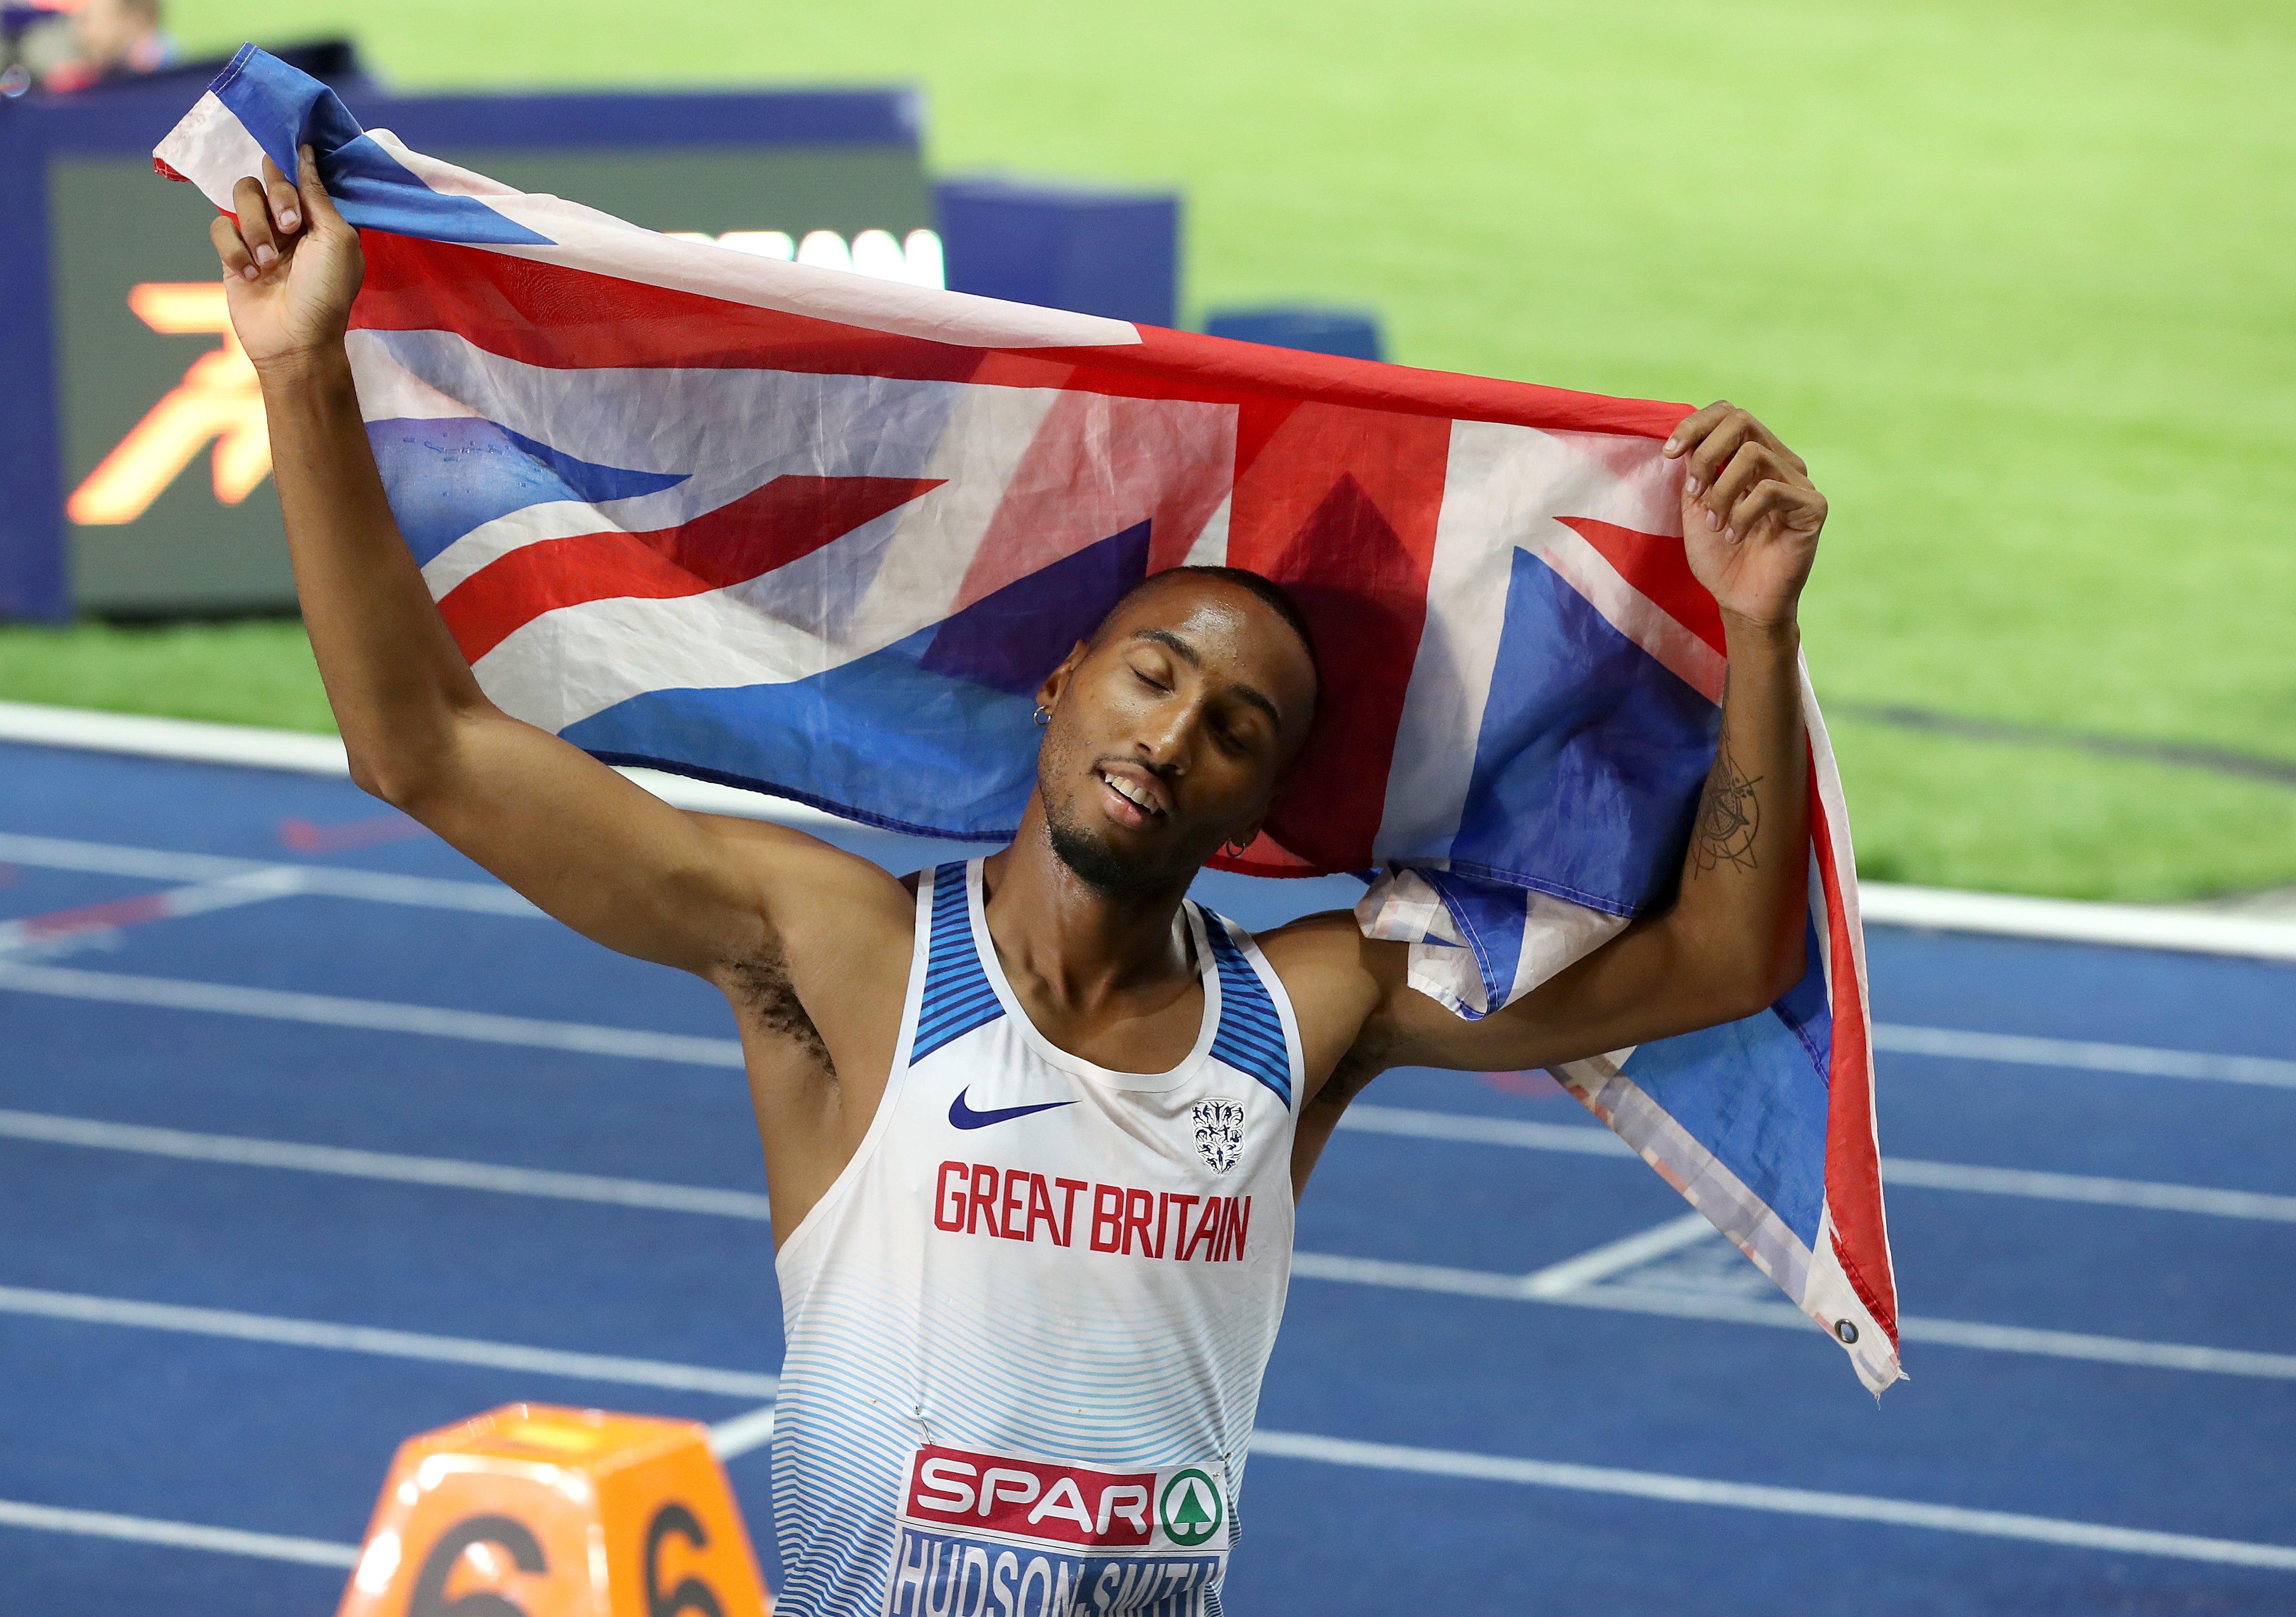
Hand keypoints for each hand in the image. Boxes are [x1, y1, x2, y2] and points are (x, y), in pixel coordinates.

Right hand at [208, 146, 363, 377]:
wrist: (295, 341)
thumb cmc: (326, 293)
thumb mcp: (336, 239)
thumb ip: (318, 195)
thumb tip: (306, 153)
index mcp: (318, 218)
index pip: (298, 174)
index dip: (291, 167)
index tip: (292, 155)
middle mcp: (288, 223)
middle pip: (265, 179)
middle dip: (276, 197)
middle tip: (290, 226)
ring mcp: (258, 237)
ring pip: (239, 197)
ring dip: (255, 227)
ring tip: (268, 261)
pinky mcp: (232, 254)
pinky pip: (219, 228)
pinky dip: (234, 250)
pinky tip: (251, 275)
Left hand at [1662, 401, 1825, 632]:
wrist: (1742, 602)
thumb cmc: (1720, 557)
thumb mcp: (1697, 506)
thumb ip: (1696, 469)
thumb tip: (1688, 437)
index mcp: (1754, 457)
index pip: (1729, 413)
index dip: (1695, 425)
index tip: (1669, 453)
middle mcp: (1780, 462)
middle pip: (1741, 420)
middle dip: (1706, 454)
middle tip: (1694, 492)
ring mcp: (1799, 482)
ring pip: (1753, 454)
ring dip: (1722, 491)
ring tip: (1716, 524)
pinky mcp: (1813, 506)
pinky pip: (1770, 489)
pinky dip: (1742, 513)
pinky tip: (1735, 536)